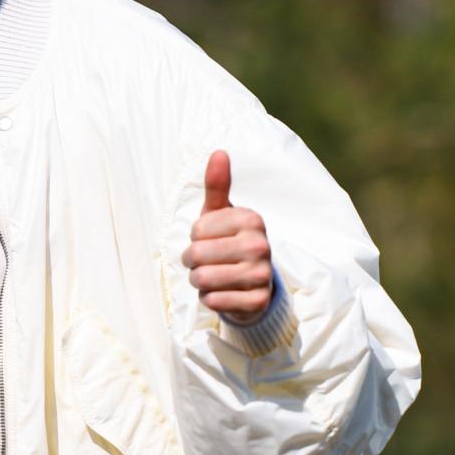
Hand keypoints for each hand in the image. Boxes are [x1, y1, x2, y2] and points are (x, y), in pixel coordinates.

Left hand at [182, 149, 272, 324]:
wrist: (252, 284)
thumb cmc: (228, 242)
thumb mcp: (220, 214)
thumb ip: (217, 185)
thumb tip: (218, 152)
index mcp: (252, 219)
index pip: (197, 229)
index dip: (195, 237)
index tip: (210, 239)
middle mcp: (260, 245)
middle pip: (196, 255)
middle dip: (192, 262)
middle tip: (206, 262)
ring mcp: (261, 275)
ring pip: (202, 279)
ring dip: (199, 282)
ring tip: (213, 277)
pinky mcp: (257, 301)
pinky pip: (214, 301)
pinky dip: (210, 299)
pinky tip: (223, 293)